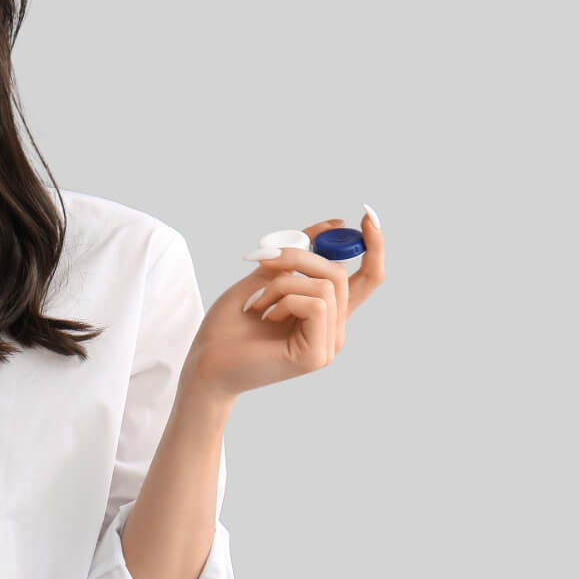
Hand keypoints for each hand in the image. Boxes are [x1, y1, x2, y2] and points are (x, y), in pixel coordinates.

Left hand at [180, 209, 386, 399]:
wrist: (204, 363)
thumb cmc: (228, 326)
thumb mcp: (263, 277)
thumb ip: (296, 255)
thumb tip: (334, 224)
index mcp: (325, 312)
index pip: (367, 277)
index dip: (374, 246)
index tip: (367, 215)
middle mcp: (333, 328)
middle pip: (339, 272)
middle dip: (299, 256)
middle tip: (262, 259)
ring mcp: (328, 344)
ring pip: (326, 285)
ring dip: (282, 282)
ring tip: (259, 303)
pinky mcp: (317, 355)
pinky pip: (315, 304)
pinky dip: (284, 300)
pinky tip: (266, 317)